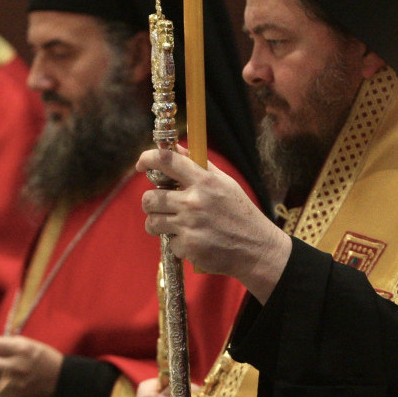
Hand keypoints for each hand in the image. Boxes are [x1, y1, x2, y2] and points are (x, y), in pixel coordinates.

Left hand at [138, 146, 289, 302]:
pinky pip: (169, 243)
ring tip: (175, 225)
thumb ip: (199, 165)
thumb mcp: (225, 183)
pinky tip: (195, 242)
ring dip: (158, 224)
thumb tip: (176, 147)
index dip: (147, 158)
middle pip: (149, 198)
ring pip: (152, 222)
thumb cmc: (240, 213)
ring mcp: (190, 226)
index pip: (167, 161)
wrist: (256, 249)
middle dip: (151, 203)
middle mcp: (194, 202)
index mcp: (205, 181)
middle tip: (162, 206)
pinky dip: (178, 244)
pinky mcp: (188, 247)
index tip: (141, 164)